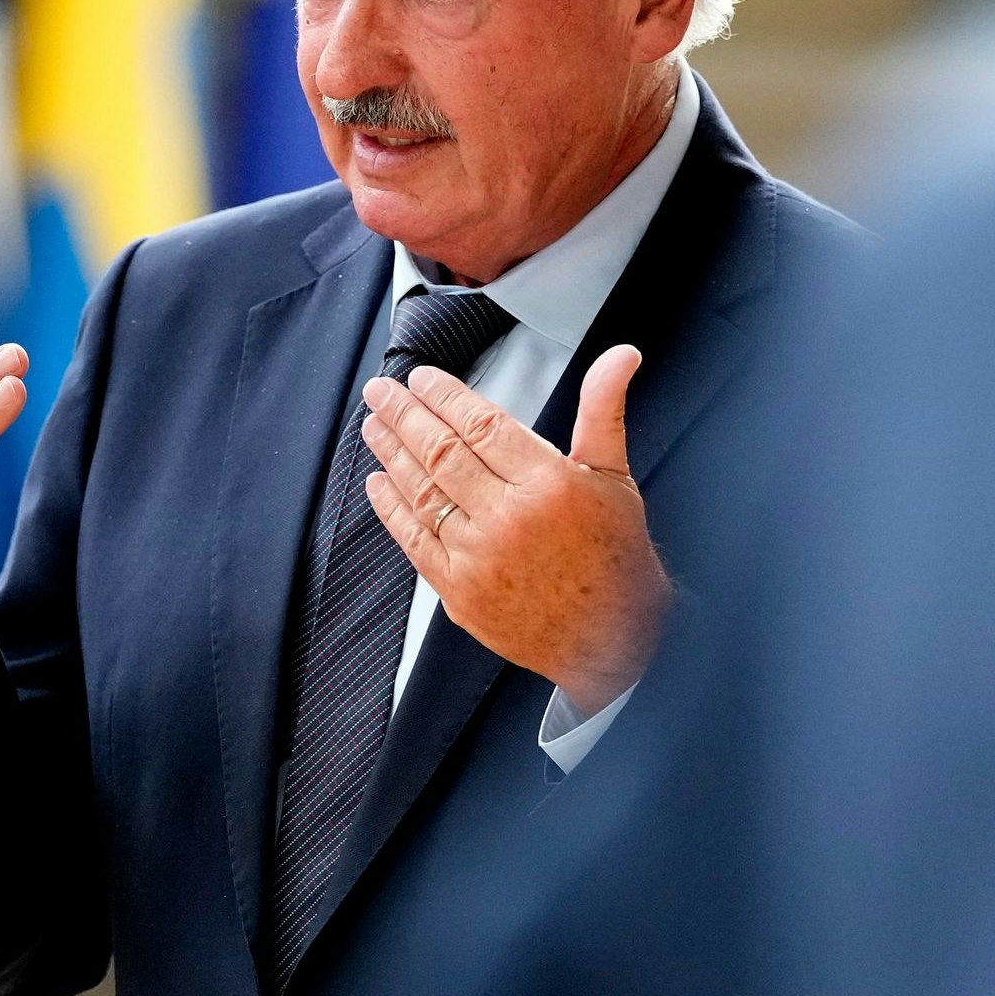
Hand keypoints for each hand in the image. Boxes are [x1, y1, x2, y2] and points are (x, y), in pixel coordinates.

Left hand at [358, 347, 669, 712]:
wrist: (611, 640)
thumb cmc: (614, 557)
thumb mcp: (614, 476)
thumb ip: (603, 409)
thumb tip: (620, 355)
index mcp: (549, 484)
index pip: (481, 424)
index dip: (445, 396)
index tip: (421, 379)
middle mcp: (509, 518)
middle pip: (442, 451)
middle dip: (404, 415)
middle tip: (381, 391)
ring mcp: (479, 557)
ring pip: (422, 492)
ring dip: (391, 453)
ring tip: (374, 425)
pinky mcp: (458, 591)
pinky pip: (414, 540)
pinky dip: (391, 509)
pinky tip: (378, 483)